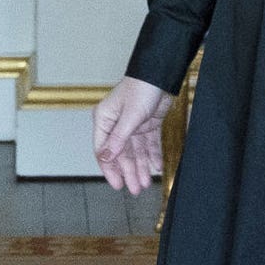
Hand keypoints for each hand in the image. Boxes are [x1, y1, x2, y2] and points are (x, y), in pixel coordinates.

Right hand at [94, 76, 173, 195]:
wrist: (161, 74)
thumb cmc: (141, 89)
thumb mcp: (129, 117)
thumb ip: (118, 140)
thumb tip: (105, 158)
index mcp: (105, 120)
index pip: (104, 150)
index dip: (110, 169)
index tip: (117, 185)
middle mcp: (116, 124)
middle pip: (121, 154)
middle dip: (129, 171)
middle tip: (136, 189)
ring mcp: (132, 124)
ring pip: (136, 151)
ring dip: (141, 166)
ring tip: (146, 183)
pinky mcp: (147, 123)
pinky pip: (149, 143)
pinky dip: (152, 155)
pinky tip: (156, 167)